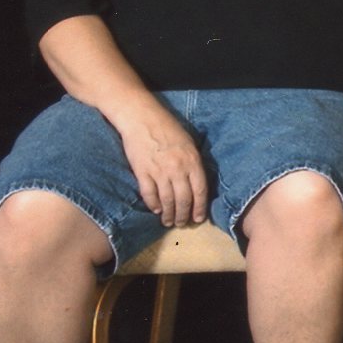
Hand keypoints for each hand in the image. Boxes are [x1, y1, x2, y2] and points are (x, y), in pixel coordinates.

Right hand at [114, 100, 208, 226]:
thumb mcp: (189, 143)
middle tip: (183, 223)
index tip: (199, 218)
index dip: (200, 207)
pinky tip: (155, 210)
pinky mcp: (142, 172)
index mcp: (192, 161)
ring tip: (168, 222)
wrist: (142, 119)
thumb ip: (194, 163)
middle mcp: (177, 169)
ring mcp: (159, 172)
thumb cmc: (168, 127)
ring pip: (166, 200)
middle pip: (184, 199)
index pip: (200, 191)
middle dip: (184, 214)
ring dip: (168, 214)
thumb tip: (197, 182)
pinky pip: (149, 194)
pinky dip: (153, 204)